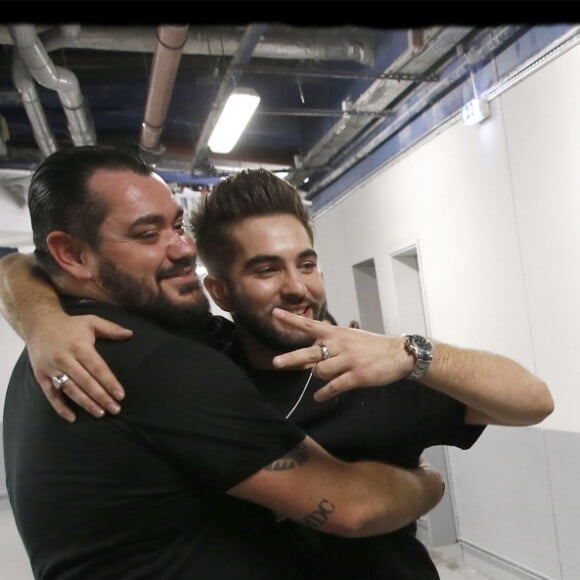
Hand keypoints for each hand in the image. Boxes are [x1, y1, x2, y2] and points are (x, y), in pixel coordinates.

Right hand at [27, 311, 131, 421]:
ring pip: (71, 390)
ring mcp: (52, 368)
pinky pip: (51, 395)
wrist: (38, 324)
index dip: (110, 383)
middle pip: (86, 382)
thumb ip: (111, 329)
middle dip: (102, 397)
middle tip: (115, 409)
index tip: (120, 395)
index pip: (98, 368)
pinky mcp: (41, 376)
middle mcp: (65, 359)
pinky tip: (72, 417)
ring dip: (86, 404)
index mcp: (79, 346)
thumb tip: (130, 334)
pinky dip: (60, 407)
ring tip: (100, 413)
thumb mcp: (91, 321)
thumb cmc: (69, 325)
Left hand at [271, 308, 412, 400]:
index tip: (275, 313)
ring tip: (325, 378)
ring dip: (318, 377)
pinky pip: (334, 386)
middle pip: (310, 352)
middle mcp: (339, 345)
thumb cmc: (370, 346)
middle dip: (292, 358)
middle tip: (276, 362)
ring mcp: (348, 360)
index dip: (291, 319)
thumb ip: (328, 346)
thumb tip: (308, 360)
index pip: (309, 325)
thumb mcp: (348, 338)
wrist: (397, 354)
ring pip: (320, 372)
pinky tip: (319, 397)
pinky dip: (324, 393)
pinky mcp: (357, 376)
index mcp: (335, 333)